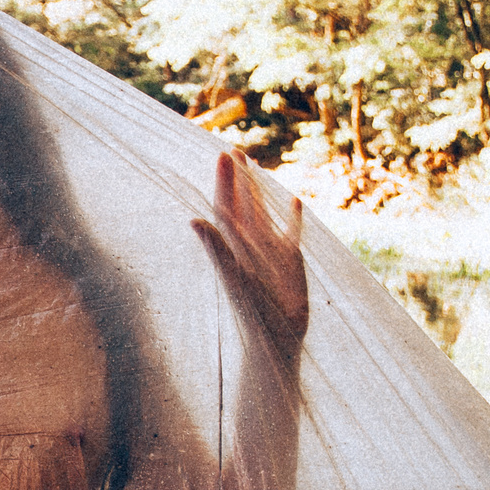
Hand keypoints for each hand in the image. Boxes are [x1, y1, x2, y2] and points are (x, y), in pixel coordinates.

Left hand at [192, 150, 308, 356]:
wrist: (275, 338)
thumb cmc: (252, 312)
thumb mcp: (234, 277)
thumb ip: (216, 248)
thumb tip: (194, 221)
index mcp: (235, 244)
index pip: (226, 205)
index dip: (224, 182)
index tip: (223, 155)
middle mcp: (251, 243)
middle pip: (242, 203)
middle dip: (238, 178)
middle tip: (233, 150)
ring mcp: (271, 250)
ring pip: (264, 212)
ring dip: (260, 190)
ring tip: (257, 165)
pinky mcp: (291, 260)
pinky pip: (291, 232)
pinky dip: (292, 216)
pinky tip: (294, 200)